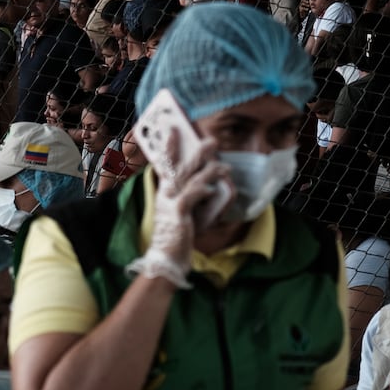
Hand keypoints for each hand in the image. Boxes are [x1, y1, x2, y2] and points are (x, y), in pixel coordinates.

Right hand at [128, 150, 230, 287]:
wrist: (166, 258)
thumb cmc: (176, 235)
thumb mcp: (183, 212)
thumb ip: (193, 196)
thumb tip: (210, 184)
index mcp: (165, 191)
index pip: (165, 163)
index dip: (169, 146)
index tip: (174, 130)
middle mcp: (166, 193)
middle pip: (180, 166)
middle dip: (196, 151)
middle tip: (211, 140)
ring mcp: (171, 202)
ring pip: (189, 178)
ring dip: (208, 169)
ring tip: (224, 164)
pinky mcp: (179, 213)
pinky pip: (192, 196)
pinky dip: (202, 189)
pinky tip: (212, 187)